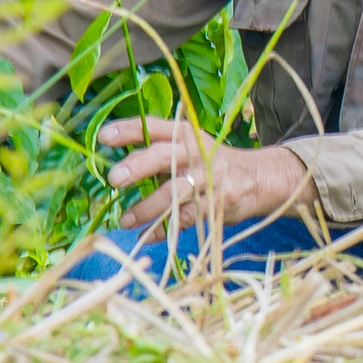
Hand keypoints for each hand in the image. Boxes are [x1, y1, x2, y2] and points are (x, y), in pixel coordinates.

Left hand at [98, 116, 309, 231]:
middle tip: (115, 178)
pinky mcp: (215, 205)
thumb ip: (161, 150)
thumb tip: (118, 164)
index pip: (154, 126)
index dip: (129, 130)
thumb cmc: (212, 162)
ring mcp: (208, 180)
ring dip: (146, 208)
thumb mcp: (192, 146)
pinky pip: (184, 219)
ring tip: (124, 220)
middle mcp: (197, 153)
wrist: (259, 179)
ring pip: (173, 193)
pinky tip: (146, 236)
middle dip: (138, 166)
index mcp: (186, 134)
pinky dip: (162, 229)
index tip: (103, 137)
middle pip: (164, 156)